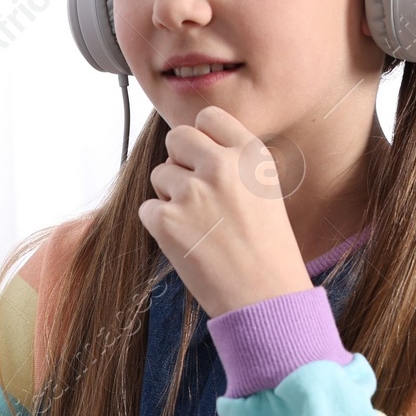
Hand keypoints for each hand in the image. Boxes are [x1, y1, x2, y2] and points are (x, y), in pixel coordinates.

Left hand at [138, 105, 312, 317]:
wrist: (266, 298)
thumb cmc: (267, 250)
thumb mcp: (265, 191)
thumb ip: (233, 163)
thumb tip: (190, 149)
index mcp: (250, 155)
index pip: (209, 117)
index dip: (202, 139)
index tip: (206, 161)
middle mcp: (221, 166)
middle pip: (177, 139)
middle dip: (179, 163)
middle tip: (196, 195)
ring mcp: (192, 192)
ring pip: (160, 175)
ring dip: (170, 197)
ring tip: (199, 226)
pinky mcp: (166, 221)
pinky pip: (147, 209)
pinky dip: (160, 226)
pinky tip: (187, 243)